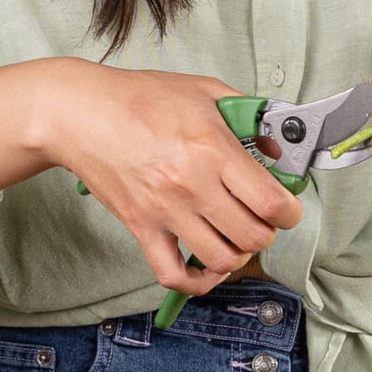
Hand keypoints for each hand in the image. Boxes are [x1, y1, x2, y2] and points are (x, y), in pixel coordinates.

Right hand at [37, 60, 301, 296]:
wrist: (81, 113)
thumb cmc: (141, 98)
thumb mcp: (206, 91)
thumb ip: (251, 118)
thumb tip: (279, 149)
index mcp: (213, 148)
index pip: (272, 203)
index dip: (290, 211)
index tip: (286, 207)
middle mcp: (192, 185)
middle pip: (254, 236)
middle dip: (267, 231)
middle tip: (260, 218)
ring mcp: (165, 211)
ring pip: (222, 260)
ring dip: (238, 254)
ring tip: (233, 235)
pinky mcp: (141, 228)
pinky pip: (174, 275)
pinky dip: (197, 281)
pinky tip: (206, 264)